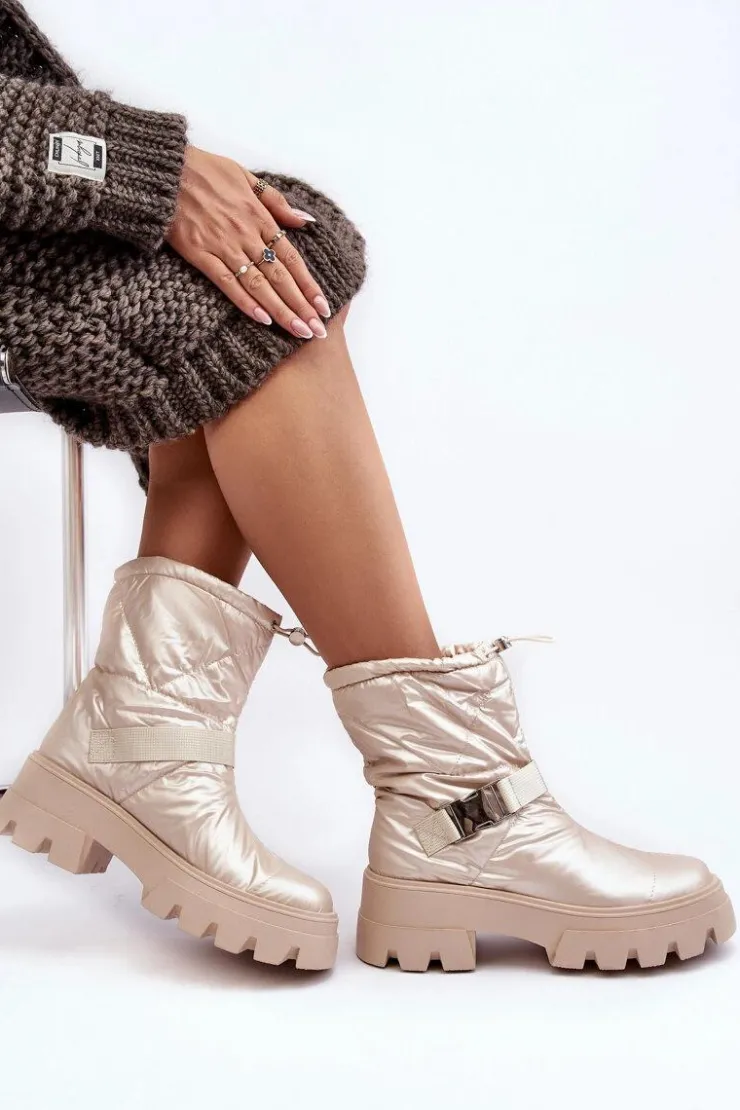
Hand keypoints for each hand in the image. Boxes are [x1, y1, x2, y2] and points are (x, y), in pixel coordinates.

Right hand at [166, 146, 331, 338]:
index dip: (309, 285)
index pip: (292, 258)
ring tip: (299, 332)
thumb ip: (276, 202)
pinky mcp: (200, 254)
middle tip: (318, 331)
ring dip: (281, 310)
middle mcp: (246, 235)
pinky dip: (244, 301)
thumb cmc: (204, 170)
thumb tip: (304, 221)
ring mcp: (223, 246)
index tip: (324, 307)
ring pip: (258, 284)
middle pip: (280, 277)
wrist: (164, 171)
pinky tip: (261, 319)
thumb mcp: (246, 176)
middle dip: (301, 306)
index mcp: (259, 217)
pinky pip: (226, 282)